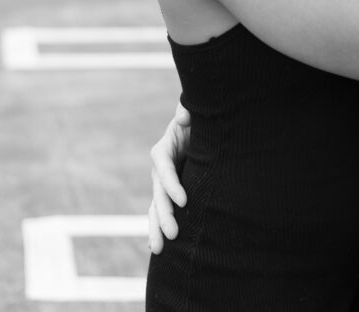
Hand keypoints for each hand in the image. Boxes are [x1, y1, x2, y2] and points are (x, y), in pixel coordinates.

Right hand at [148, 102, 190, 253]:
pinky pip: (161, 211)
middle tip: (172, 234)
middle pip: (158, 192)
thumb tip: (183, 119)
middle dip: (164, 214)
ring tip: (158, 249)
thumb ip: (188, 110)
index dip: (171, 184)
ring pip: (156, 207)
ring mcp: (163, 183)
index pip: (164, 167)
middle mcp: (160, 168)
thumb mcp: (195, 111)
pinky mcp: (170, 193)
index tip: (183, 201)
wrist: (202, 130)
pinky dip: (157, 227)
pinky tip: (156, 247)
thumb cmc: (199, 120)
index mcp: (164, 148)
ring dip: (157, 227)